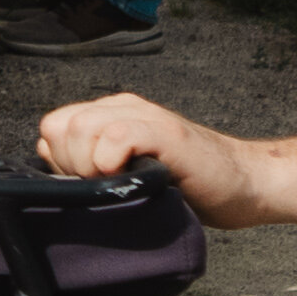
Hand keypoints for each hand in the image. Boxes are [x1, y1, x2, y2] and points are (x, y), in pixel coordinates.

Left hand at [35, 88, 269, 217]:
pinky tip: (135, 177)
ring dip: (89, 164)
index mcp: (111, 116)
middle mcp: (124, 108)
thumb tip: (52, 170)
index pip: (53, 128)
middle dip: (69, 164)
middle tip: (103, 187)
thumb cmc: (188, 188)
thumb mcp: (129, 177)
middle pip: (59, 125)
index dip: (60, 161)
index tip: (87, 186)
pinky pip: (116, 133)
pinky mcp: (167, 131)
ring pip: (81, 126)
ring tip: (120, 183)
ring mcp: (146, 116)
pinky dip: (113, 159)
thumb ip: (92, 167)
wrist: (244, 186)